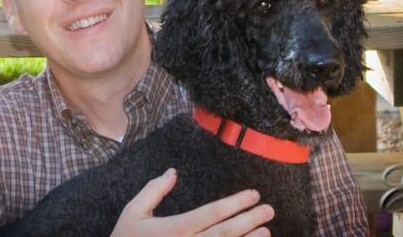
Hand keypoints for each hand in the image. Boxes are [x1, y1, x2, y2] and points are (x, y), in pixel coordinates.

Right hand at [111, 168, 273, 236]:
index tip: (253, 194)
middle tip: (269, 209)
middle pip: (224, 233)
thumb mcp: (133, 213)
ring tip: (267, 232)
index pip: (211, 213)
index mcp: (173, 229)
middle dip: (249, 220)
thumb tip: (172, 172)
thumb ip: (153, 191)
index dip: (234, 203)